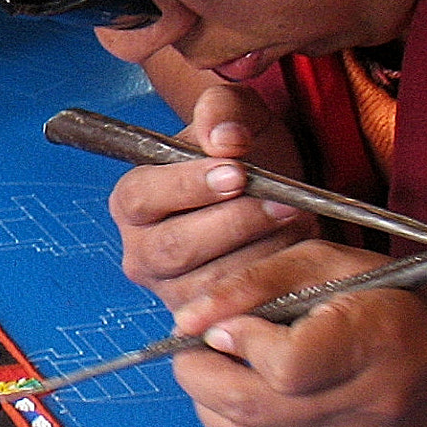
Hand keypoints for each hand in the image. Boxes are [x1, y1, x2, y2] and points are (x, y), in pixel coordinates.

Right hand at [111, 83, 317, 316]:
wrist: (276, 194)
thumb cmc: (247, 154)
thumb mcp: (237, 114)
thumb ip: (222, 110)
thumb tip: (222, 139)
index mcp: (132, 200)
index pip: (142, 196)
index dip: (187, 186)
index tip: (237, 173)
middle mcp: (140, 251)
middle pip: (173, 247)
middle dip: (234, 223)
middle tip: (280, 201)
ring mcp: (170, 290)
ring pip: (208, 282)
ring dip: (258, 251)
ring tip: (295, 221)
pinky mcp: (205, 317)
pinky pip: (236, 308)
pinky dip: (269, 281)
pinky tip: (295, 251)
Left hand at [171, 257, 426, 426]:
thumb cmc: (391, 295)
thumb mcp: (326, 262)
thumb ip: (254, 284)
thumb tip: (188, 321)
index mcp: (377, 339)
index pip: (286, 365)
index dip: (239, 342)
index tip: (226, 322)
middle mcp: (372, 401)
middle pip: (255, 409)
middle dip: (200, 375)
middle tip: (192, 348)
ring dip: (211, 407)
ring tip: (213, 371)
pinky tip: (244, 396)